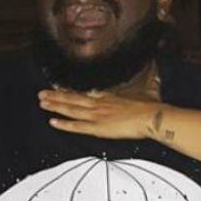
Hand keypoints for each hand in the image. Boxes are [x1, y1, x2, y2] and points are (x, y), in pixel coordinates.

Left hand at [38, 88, 162, 139]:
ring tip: (42, 103)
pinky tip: (53, 122)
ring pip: (71, 110)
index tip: (61, 88)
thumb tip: (158, 72)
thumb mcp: (150, 89)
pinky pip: (77, 126)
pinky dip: (64, 124)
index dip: (73, 91)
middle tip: (42, 94)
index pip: (87, 93)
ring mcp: (97, 115)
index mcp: (110, 96)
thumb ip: (151, 81)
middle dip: (57, 96)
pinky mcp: (98, 127)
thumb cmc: (152, 105)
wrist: (152, 116)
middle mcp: (100, 103)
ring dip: (56, 106)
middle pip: (74, 99)